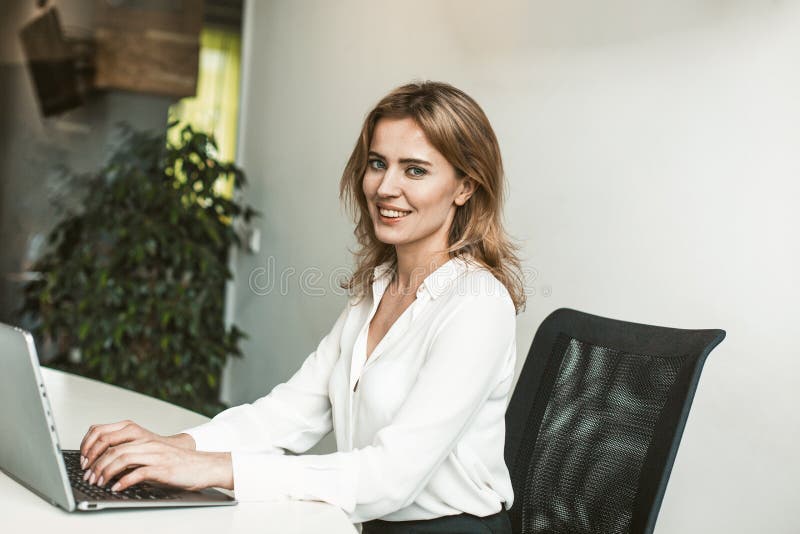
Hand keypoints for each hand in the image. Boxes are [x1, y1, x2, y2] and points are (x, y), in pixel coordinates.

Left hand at [84, 439, 232, 491]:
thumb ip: (132, 456)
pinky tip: (117, 488)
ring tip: (99, 483)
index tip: (85, 462)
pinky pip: (138, 473)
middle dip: (95, 465)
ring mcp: (155, 455)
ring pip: (122, 458)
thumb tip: (107, 465)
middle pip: (112, 448)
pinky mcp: (162, 468)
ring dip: (105, 473)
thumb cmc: (177, 463)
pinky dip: (124, 482)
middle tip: (88, 477)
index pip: (109, 435)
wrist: (203, 466)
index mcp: (142, 437)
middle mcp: (147, 443)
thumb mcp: (151, 455)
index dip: (92, 448)